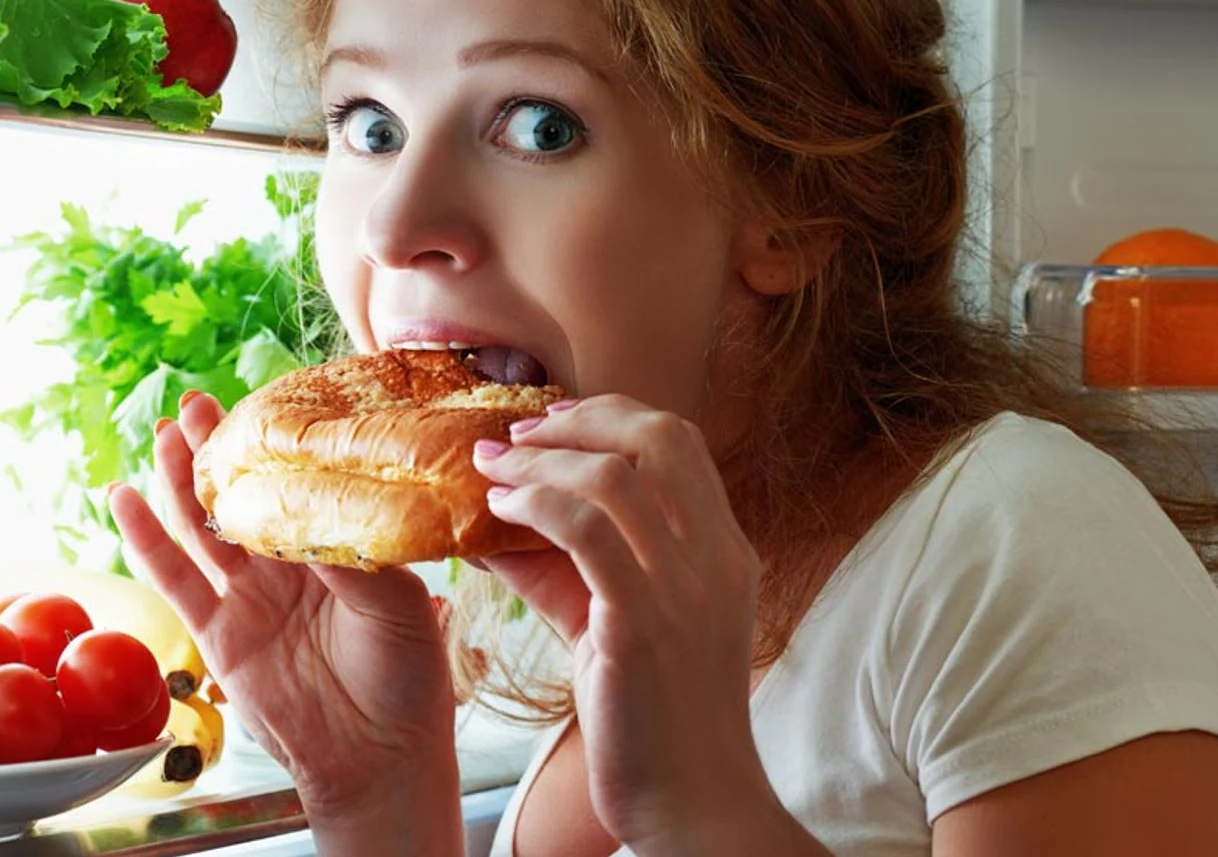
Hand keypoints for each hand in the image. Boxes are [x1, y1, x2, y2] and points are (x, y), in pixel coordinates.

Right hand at [107, 391, 457, 810]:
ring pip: (206, 527)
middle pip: (246, 496)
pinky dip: (146, 538)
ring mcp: (252, 597)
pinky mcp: (219, 634)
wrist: (379, 753)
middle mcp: (293, 566)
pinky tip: (124, 497)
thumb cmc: (407, 675)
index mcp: (341, 548)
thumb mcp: (396, 601)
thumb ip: (351, 553)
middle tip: (197, 401)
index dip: (276, 446)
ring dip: (183, 480)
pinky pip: (175, 578)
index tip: (260, 402)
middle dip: (220, 449)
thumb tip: (314, 504)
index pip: (301, 484)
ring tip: (165, 431)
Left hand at [476, 395, 779, 851]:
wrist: (695, 800)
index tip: (554, 423)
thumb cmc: (657, 720)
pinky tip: (499, 513)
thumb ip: (572, 572)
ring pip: (614, 475)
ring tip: (492, 470)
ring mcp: (684, 587)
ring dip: (541, 461)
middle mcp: (715, 556)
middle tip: (517, 434)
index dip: (614, 416)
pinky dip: (535, 505)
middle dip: (581, 419)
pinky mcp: (642, 623)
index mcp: (726, 550)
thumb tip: (498, 527)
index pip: (681, 442)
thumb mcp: (623, 626)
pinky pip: (585, 531)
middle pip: (660, 435)